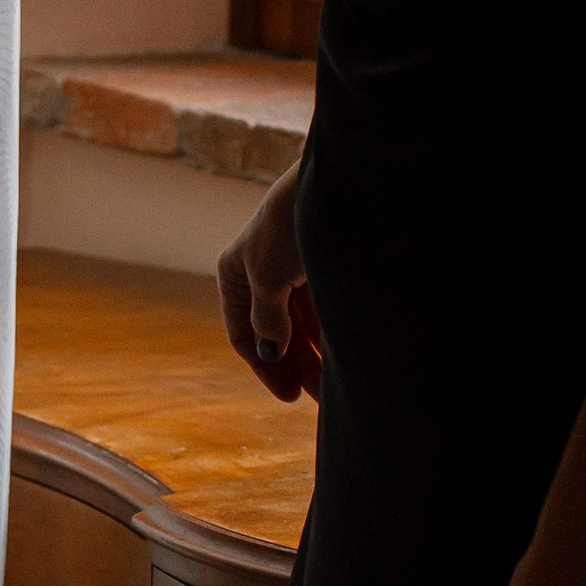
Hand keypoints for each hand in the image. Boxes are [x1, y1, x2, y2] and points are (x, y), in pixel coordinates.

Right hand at [217, 163, 321, 401]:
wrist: (332, 185)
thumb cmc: (287, 226)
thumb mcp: (267, 278)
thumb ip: (267, 320)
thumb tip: (270, 352)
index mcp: (236, 273)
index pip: (243, 332)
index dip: (265, 366)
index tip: (290, 395)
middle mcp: (264, 274)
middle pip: (278, 333)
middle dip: (299, 366)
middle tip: (323, 399)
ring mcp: (296, 270)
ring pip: (306, 325)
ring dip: (319, 354)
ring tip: (340, 386)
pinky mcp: (326, 266)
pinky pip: (328, 310)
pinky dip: (334, 334)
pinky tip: (348, 358)